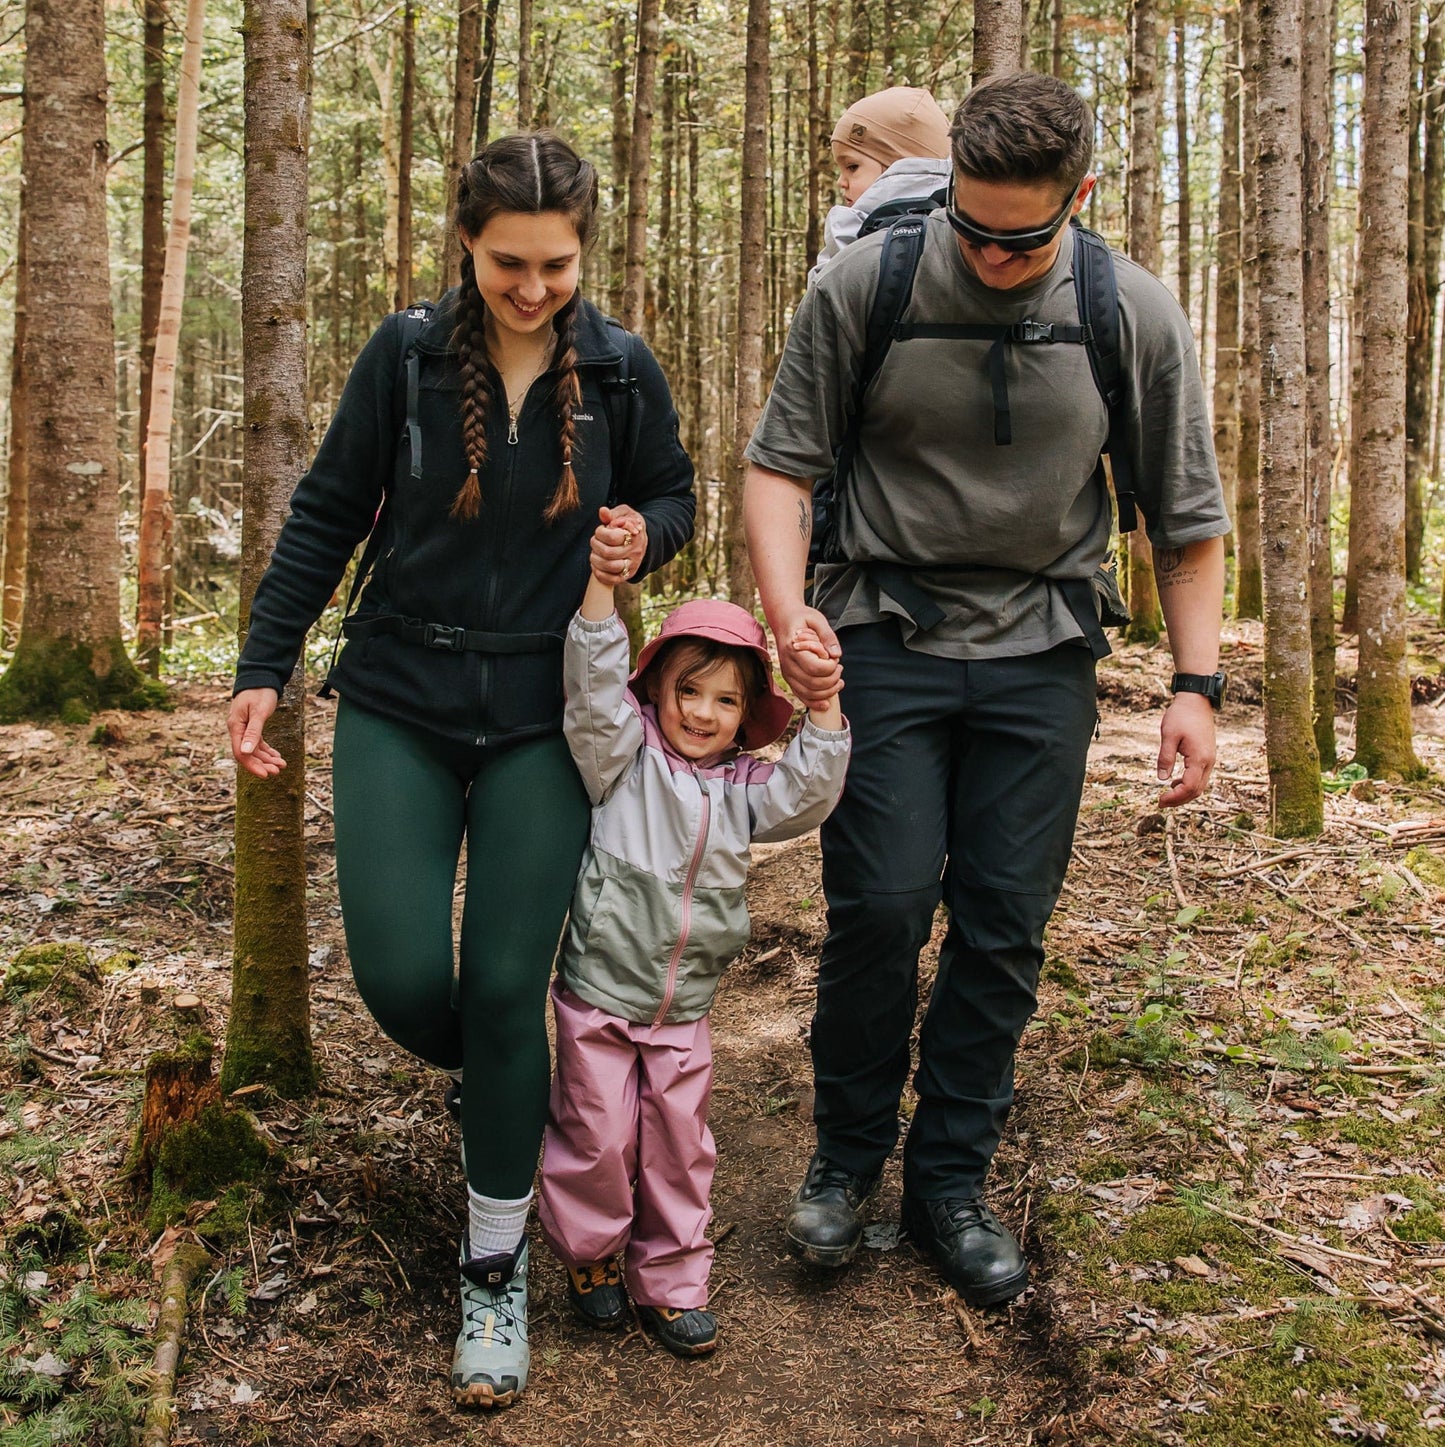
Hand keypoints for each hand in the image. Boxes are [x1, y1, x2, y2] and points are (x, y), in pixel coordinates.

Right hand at [227, 688, 286, 777]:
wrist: (261, 678)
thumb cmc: (260, 692)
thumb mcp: (259, 712)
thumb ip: (253, 733)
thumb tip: (245, 752)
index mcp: (235, 726)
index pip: (241, 753)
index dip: (253, 765)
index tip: (266, 775)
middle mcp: (237, 729)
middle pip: (247, 753)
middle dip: (262, 764)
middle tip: (278, 771)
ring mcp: (244, 728)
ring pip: (254, 749)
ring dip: (267, 759)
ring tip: (281, 765)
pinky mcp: (252, 726)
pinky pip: (258, 743)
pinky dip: (267, 750)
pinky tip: (277, 756)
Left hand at [590, 504, 646, 583]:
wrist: (641, 540)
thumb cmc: (628, 524)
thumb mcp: (624, 514)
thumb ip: (613, 513)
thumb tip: (602, 511)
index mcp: (634, 535)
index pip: (612, 537)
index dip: (600, 533)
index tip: (600, 530)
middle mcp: (635, 552)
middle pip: (608, 553)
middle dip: (595, 546)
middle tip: (595, 541)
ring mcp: (632, 565)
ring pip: (609, 567)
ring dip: (595, 560)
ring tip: (594, 553)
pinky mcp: (628, 575)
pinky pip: (612, 580)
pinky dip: (599, 574)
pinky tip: (596, 565)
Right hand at [778, 608, 841, 705]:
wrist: (784, 620)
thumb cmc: (802, 618)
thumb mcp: (817, 619)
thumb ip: (828, 635)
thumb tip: (837, 654)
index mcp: (793, 648)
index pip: (814, 668)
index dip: (830, 668)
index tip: (836, 659)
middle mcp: (787, 664)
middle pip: (812, 683)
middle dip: (832, 680)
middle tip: (840, 669)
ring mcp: (787, 673)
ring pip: (807, 693)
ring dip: (827, 692)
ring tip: (839, 682)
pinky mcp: (789, 679)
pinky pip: (801, 696)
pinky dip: (814, 703)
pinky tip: (826, 704)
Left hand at [1157, 693, 1215, 807]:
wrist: (1197, 701)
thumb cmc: (1181, 715)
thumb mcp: (1168, 735)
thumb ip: (1165, 758)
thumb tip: (1161, 778)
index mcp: (1200, 758)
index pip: (1189, 787)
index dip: (1175, 797)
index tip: (1160, 800)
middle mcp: (1208, 762)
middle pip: (1196, 790)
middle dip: (1179, 800)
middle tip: (1161, 803)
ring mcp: (1210, 759)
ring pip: (1200, 785)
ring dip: (1184, 793)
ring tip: (1166, 795)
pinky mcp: (1207, 756)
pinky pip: (1200, 777)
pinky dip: (1188, 784)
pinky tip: (1175, 782)